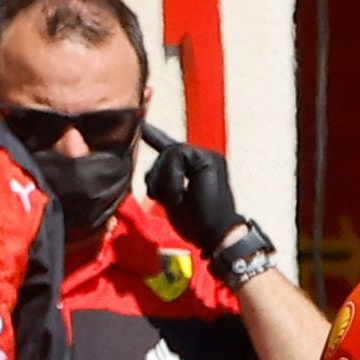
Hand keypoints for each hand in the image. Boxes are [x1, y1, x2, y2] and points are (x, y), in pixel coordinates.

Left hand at [141, 129, 240, 251]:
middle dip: (158, 177)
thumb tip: (149, 171)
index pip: (170, 147)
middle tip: (171, 201)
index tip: (142, 124)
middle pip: (165, 152)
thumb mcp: (172, 198)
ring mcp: (208, 156)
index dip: (154, 136)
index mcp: (197, 166)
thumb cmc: (196, 223)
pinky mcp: (208, 159)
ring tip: (178, 201)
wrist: (217, 235)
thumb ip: (163, 179)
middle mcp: (204, 156)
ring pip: (168, 153)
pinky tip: (181, 196)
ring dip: (165, 181)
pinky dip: (172, 180)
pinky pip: (176, 156)